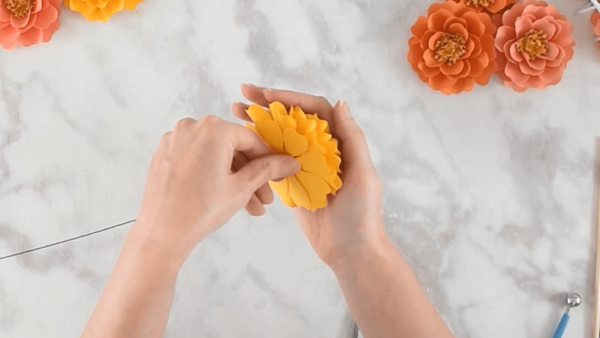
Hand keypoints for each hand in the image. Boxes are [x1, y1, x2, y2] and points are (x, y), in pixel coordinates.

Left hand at [132, 116, 299, 262]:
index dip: (269, 160)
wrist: (161, 233)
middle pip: (232, 149)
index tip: (279, 175)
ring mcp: (174, 140)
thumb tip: (289, 162)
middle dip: (251, 175)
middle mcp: (191, 127)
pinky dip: (212, 175)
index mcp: (213, 129)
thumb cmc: (199, 210)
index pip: (251, 140)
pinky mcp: (164, 154)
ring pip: (215, 156)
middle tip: (264, 198)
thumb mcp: (242, 187)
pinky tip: (225, 197)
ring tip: (248, 206)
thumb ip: (268, 169)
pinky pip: (197, 160)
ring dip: (234, 179)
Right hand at [232, 84, 385, 267]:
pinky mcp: (292, 184)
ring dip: (259, 123)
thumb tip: (340, 102)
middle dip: (269, 104)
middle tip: (243, 93)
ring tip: (234, 111)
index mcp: (340, 142)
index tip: (267, 95)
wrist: (350, 252)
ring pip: (279, 137)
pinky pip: (272, 162)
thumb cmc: (363, 214)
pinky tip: (239, 142)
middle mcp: (321, 149)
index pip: (314, 110)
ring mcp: (304, 166)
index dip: (291, 98)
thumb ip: (352, 139)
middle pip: (293, 119)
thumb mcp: (362, 174)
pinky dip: (257, 149)